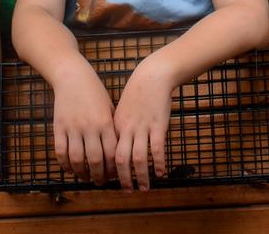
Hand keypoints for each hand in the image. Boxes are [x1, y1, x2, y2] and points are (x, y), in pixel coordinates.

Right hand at [52, 72, 116, 184]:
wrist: (73, 77)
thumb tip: (117, 153)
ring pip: (77, 159)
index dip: (113, 168)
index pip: (112, 153)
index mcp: (106, 123)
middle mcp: (90, 127)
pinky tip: (70, 169)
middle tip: (100, 182)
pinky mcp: (59, 127)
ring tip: (85, 177)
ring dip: (82, 173)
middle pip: (95, 160)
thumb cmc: (95, 94)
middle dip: (99, 176)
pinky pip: (61, 152)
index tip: (114, 176)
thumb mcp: (109, 109)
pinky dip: (65, 164)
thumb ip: (112, 130)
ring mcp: (73, 127)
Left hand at [112, 62, 172, 191]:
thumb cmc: (137, 94)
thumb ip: (118, 129)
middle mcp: (126, 129)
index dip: (109, 169)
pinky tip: (161, 173)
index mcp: (115, 126)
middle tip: (127, 191)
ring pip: (139, 158)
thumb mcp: (121, 111)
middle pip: (120, 159)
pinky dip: (159, 163)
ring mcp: (142, 127)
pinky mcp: (158, 125)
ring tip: (145, 188)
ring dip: (141, 176)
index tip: (112, 181)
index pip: (107, 153)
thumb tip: (116, 147)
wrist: (152, 76)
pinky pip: (157, 149)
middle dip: (123, 178)